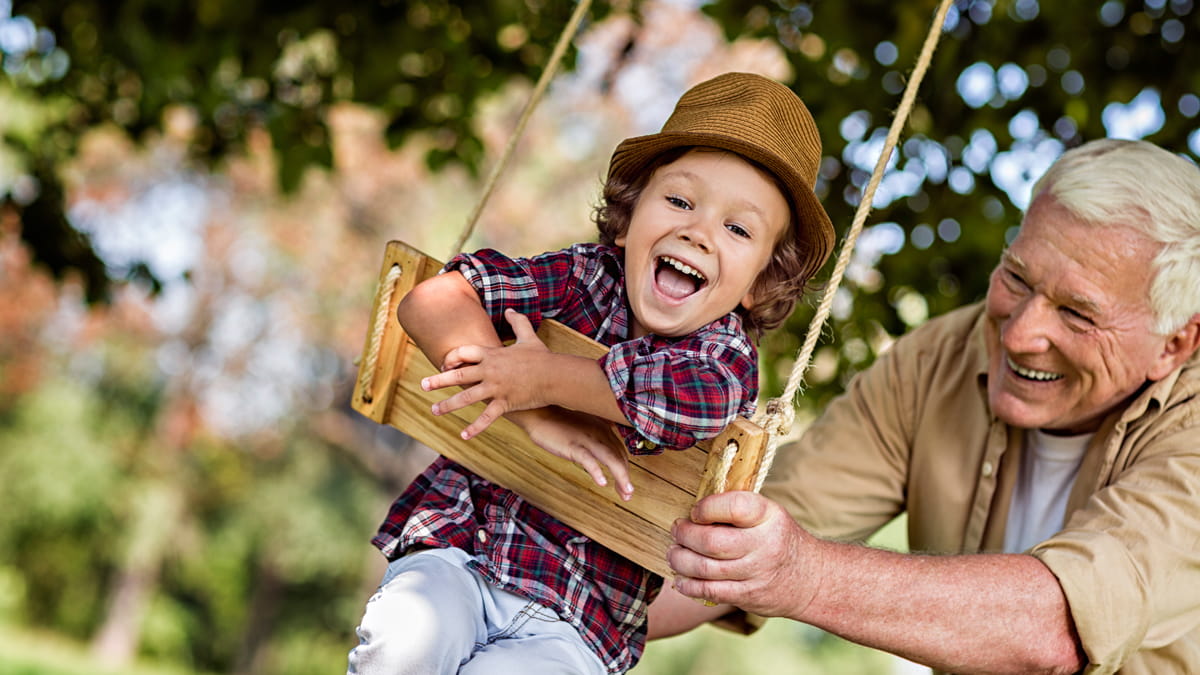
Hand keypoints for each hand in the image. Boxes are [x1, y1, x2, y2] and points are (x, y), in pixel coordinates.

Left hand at [422, 309, 560, 438]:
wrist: (556, 375)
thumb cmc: (542, 357)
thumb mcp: (529, 336)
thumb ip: (517, 322)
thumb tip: (510, 310)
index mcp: (492, 355)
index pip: (463, 353)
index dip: (452, 358)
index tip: (444, 364)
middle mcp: (490, 371)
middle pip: (458, 375)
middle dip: (438, 380)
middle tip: (423, 385)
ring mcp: (496, 388)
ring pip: (467, 398)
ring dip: (449, 405)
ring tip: (435, 410)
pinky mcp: (505, 403)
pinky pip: (486, 418)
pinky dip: (475, 428)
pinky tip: (463, 435)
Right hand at [510, 407, 633, 500]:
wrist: (538, 412)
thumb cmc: (560, 421)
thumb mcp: (584, 426)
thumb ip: (597, 435)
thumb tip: (606, 447)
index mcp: (604, 429)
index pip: (621, 452)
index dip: (625, 469)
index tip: (626, 485)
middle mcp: (600, 433)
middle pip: (619, 458)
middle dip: (625, 478)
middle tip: (628, 495)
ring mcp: (587, 439)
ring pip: (611, 459)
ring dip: (621, 477)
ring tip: (625, 493)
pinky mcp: (573, 445)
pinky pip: (588, 459)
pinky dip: (596, 471)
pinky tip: (602, 482)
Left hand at [667, 491, 824, 618]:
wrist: (811, 578)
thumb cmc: (778, 538)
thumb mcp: (768, 515)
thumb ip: (736, 510)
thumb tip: (692, 510)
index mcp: (769, 516)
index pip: (734, 507)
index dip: (707, 508)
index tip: (695, 511)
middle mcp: (765, 544)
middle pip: (712, 542)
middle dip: (685, 535)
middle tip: (677, 531)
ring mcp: (756, 573)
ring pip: (705, 568)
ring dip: (680, 560)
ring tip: (674, 553)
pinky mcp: (748, 596)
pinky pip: (710, 591)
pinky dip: (688, 585)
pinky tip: (681, 579)